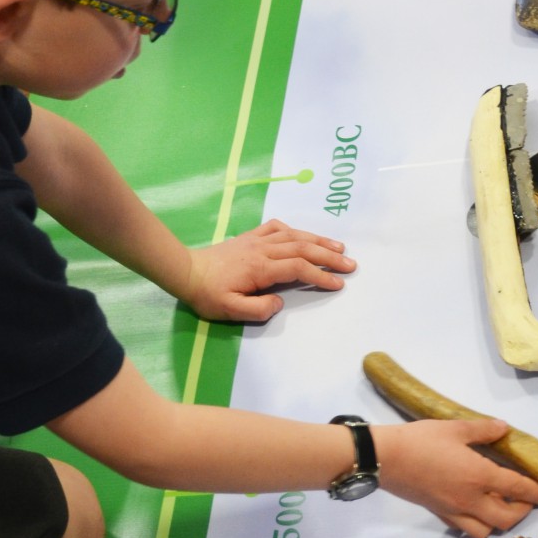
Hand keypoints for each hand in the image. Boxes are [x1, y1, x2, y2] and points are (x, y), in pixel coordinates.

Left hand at [184, 220, 355, 322]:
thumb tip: (280, 303)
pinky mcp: (249, 237)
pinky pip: (276, 227)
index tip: (338, 284)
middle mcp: (263, 249)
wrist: (186, 271)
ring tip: (338, 247)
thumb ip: (258, 309)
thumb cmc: (208, 294)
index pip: (298, 269)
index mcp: (261, 268)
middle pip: (303, 249)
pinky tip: (303, 235)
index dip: (320, 276)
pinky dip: (294, 230)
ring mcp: (257, 240)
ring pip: (294, 236)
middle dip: (329, 256)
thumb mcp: (230, 310)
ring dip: (318, 240)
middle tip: (350, 264)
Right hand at [375, 418, 537, 537]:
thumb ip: (484, 430)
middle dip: (523, 511)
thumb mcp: (455, 427)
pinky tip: (476, 510)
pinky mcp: (440, 513)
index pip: (518, 489)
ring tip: (500, 506)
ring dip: (500, 522)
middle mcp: (471, 499)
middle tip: (526, 498)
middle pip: (507, 518)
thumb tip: (505, 428)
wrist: (386, 458)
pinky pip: (465, 529)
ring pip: (487, 530)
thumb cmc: (422, 440)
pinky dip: (477, 525)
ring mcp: (454, 510)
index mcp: (479, 475)